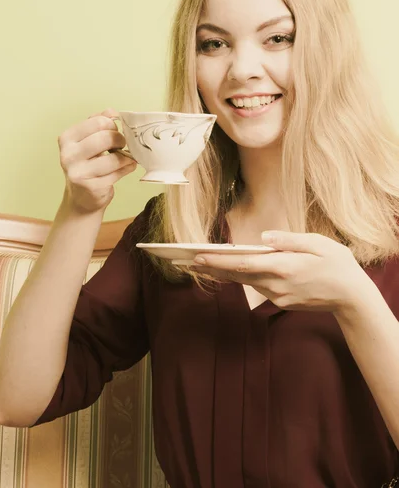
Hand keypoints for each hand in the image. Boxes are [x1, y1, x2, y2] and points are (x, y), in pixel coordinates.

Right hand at [58, 108, 137, 212]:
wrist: (81, 198)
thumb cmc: (87, 166)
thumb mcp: (87, 141)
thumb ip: (98, 124)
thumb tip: (112, 111)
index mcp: (67, 139)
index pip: (98, 122)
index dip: (112, 125)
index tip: (114, 131)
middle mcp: (68, 155)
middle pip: (106, 138)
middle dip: (120, 140)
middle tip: (122, 145)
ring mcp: (78, 173)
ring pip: (114, 158)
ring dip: (126, 157)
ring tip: (126, 158)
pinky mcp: (91, 187)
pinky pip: (118, 173)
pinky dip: (127, 168)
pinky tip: (126, 168)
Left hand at [188, 231, 374, 312]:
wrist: (352, 297)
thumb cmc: (338, 265)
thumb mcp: (319, 244)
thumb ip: (289, 240)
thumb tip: (263, 237)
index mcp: (284, 267)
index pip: (243, 263)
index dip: (218, 260)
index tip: (197, 257)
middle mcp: (276, 285)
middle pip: (237, 275)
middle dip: (211, 267)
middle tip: (186, 261)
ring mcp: (278, 296)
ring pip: (245, 282)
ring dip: (223, 273)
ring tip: (201, 263)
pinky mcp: (281, 302)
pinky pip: (257, 287)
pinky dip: (242, 278)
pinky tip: (231, 270)